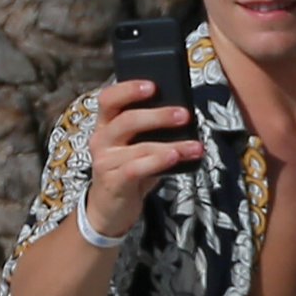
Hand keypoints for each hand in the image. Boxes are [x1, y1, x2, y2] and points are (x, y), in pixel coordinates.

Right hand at [84, 78, 204, 238]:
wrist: (109, 210)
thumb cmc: (126, 172)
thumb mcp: (135, 145)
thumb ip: (151, 129)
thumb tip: (182, 114)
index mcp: (106, 124)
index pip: (109, 98)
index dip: (129, 89)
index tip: (154, 86)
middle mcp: (101, 140)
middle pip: (127, 120)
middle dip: (159, 116)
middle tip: (184, 115)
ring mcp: (105, 162)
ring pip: (140, 147)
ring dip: (172, 145)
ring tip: (193, 145)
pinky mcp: (113, 182)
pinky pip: (138, 168)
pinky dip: (159, 161)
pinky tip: (175, 158)